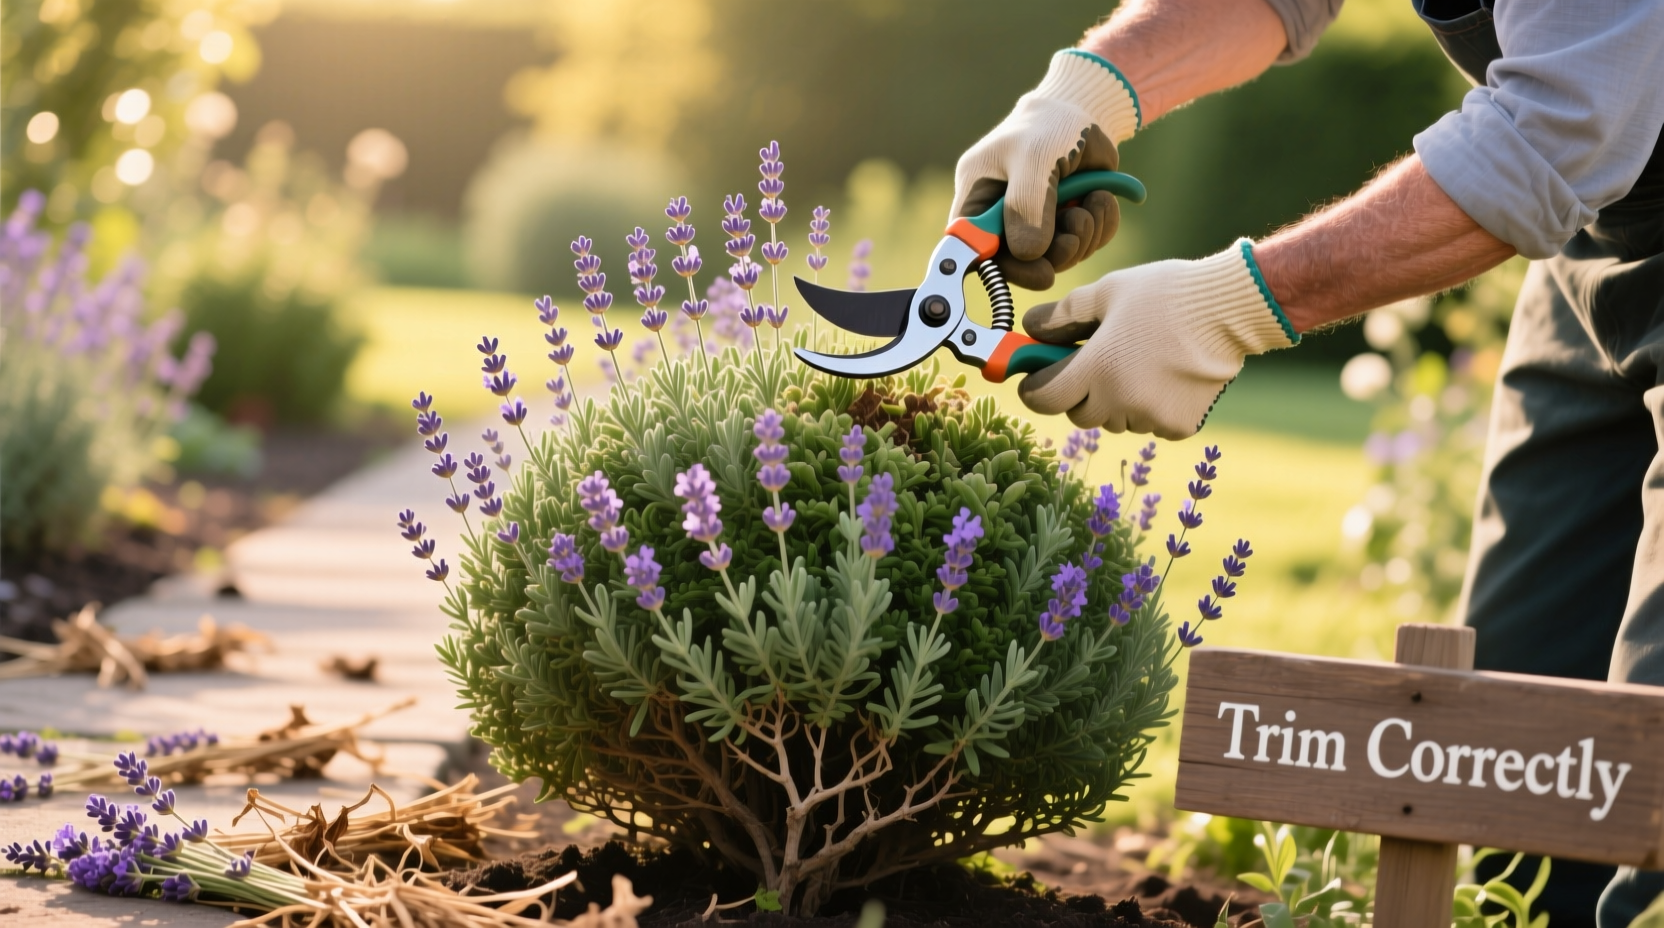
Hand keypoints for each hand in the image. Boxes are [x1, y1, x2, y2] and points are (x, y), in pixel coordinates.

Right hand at [951, 50, 1140, 290]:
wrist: (1087, 112)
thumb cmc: (1049, 126)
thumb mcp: (1035, 159)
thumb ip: (1028, 206)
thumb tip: (1029, 255)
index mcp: (978, 198)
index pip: (976, 249)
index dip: (1003, 268)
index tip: (1039, 272)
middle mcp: (1003, 216)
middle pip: (1021, 263)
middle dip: (1055, 253)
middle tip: (1074, 232)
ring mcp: (1037, 222)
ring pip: (1058, 257)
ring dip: (1084, 236)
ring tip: (1091, 203)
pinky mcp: (1066, 222)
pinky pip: (1086, 244)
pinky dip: (1100, 227)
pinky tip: (1102, 199)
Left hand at [1018, 240, 1298, 438]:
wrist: (1230, 309)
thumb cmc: (1164, 294)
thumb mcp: (1106, 293)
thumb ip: (1062, 315)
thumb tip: (1030, 328)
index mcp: (1096, 369)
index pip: (1044, 399)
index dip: (1034, 389)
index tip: (1036, 379)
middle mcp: (1120, 401)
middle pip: (1080, 414)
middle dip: (1080, 393)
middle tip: (1097, 365)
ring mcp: (1150, 417)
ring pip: (1116, 421)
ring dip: (1117, 401)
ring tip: (1139, 364)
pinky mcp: (1178, 426)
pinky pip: (1149, 424)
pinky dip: (1150, 408)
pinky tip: (1166, 377)